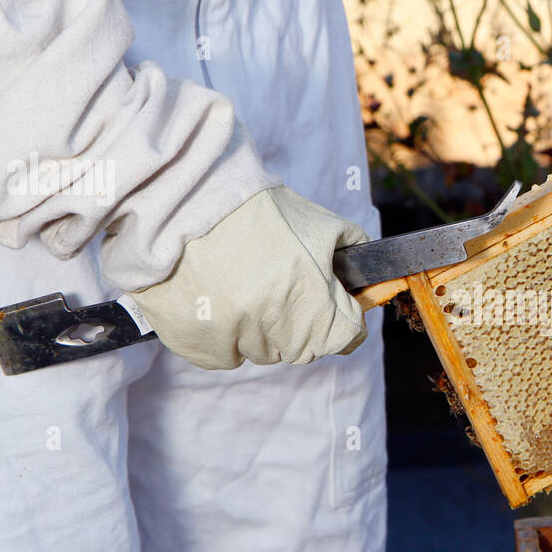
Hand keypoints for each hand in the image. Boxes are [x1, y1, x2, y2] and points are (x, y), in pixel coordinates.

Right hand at [131, 187, 369, 368]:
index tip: (333, 302)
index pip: (347, 337)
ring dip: (256, 326)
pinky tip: (213, 295)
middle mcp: (278, 335)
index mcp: (316, 310)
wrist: (183, 198)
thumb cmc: (256, 210)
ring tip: (238, 281)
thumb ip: (353, 253)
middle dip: (297, 320)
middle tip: (275, 281)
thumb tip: (368, 275)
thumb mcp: (320, 224)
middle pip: (301, 347)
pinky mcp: (196, 345)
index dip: (344, 316)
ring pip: (259, 350)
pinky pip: (221, 353)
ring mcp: (235, 343)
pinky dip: (220, 334)